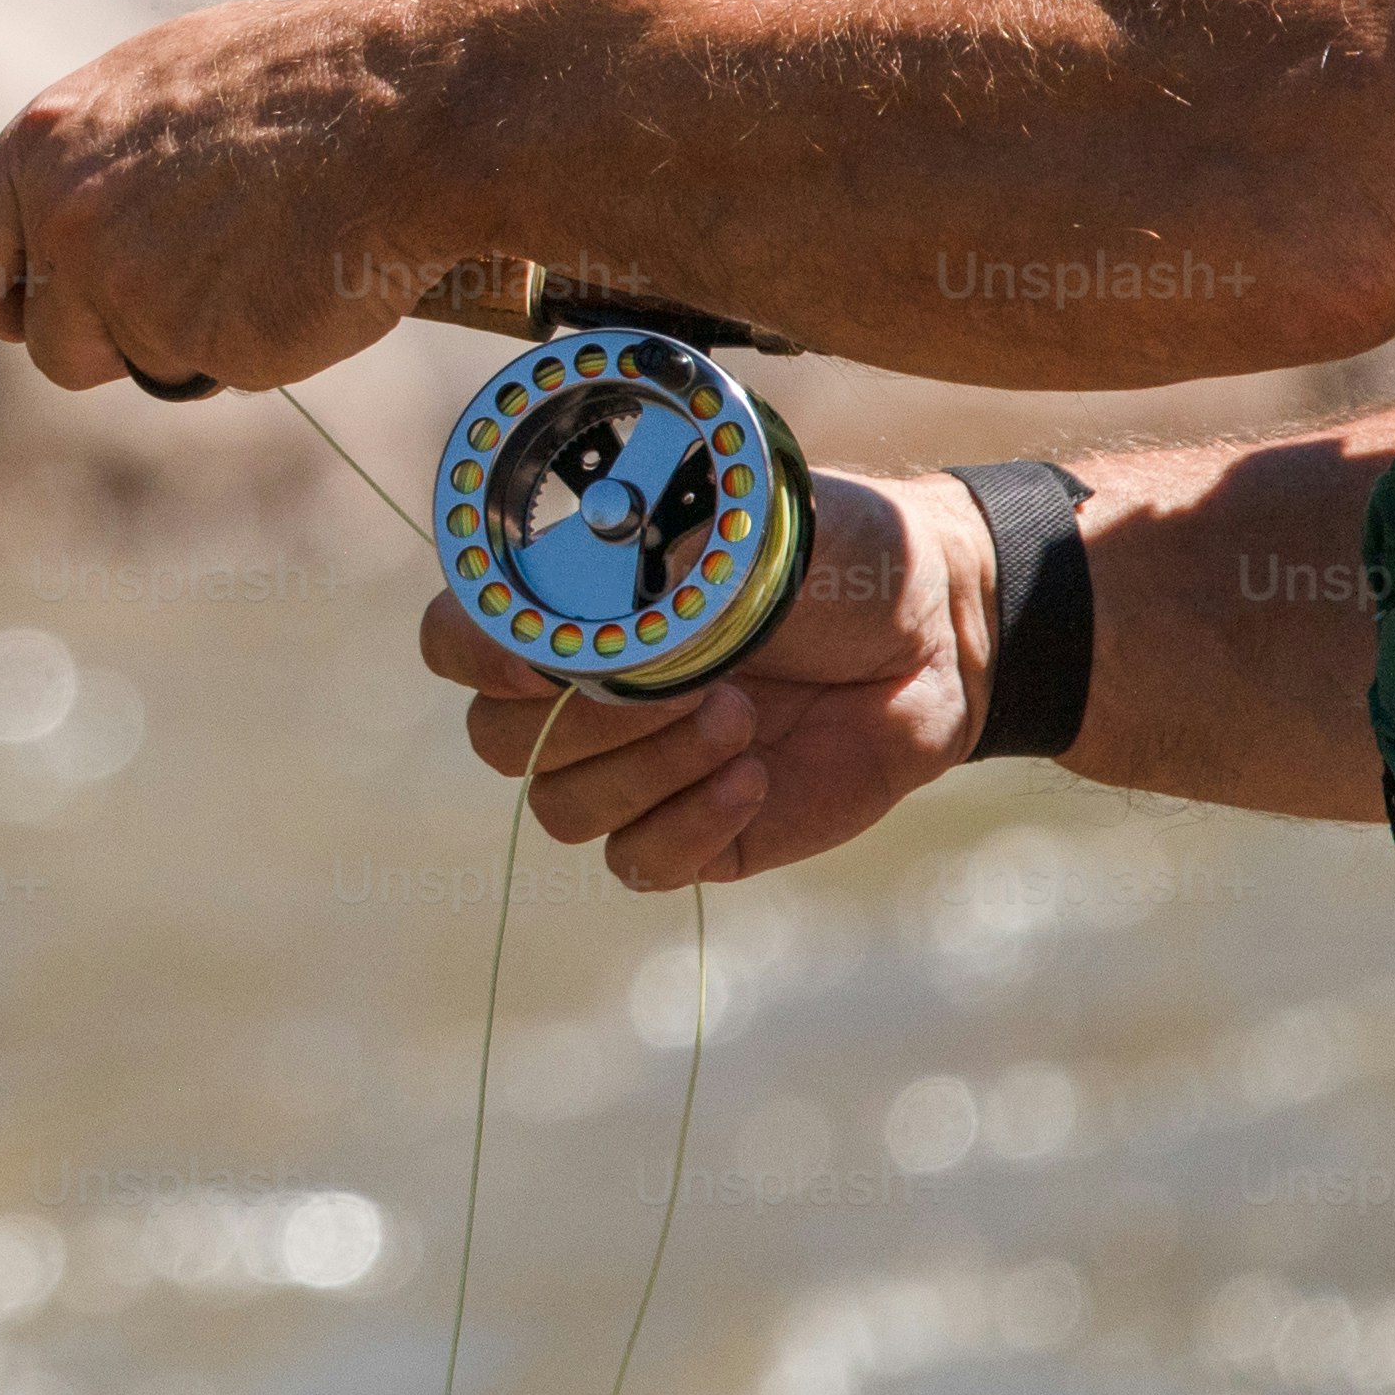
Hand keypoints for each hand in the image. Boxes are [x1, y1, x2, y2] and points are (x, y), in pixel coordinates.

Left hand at [0, 0, 424, 395]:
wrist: (420, 103)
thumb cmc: (310, 78)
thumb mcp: (165, 83)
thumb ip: (94, 157)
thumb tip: (58, 209)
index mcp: (44, 145)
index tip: (19, 302)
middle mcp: (69, 220)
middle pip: (43, 339)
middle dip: (95, 338)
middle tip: (168, 297)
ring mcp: (133, 288)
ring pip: (136, 361)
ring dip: (186, 338)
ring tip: (261, 254)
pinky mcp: (207, 342)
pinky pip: (221, 369)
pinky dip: (262, 340)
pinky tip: (305, 272)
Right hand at [412, 465, 998, 889]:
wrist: (939, 632)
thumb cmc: (841, 557)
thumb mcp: (764, 532)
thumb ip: (688, 561)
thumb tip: (637, 594)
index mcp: (573, 608)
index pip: (456, 640)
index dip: (472, 652)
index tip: (541, 652)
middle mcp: (583, 693)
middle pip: (497, 741)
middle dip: (583, 721)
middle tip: (693, 683)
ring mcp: (633, 770)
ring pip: (561, 810)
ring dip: (648, 770)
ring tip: (745, 719)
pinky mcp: (693, 833)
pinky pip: (638, 863)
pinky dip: (688, 826)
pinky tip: (755, 780)